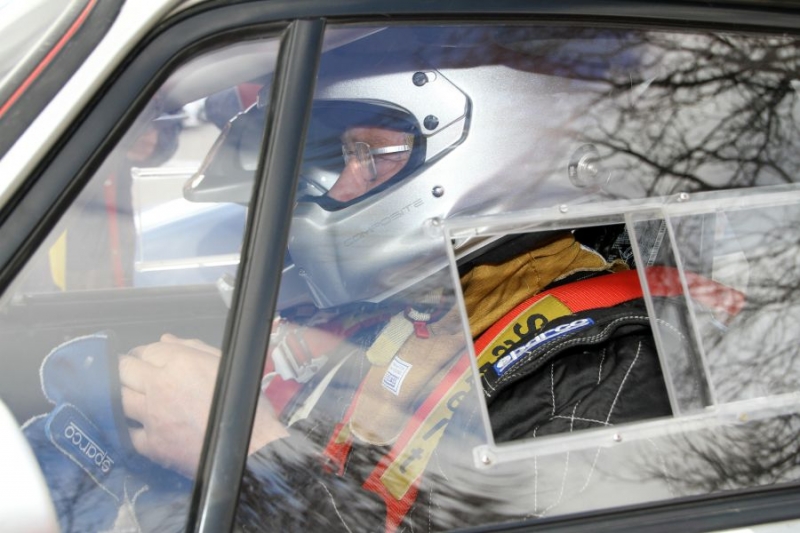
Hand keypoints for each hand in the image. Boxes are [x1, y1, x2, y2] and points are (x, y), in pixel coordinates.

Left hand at [119, 334, 288, 476]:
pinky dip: (129, 426)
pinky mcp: (151, 444)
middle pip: (123, 369)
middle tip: (130, 372)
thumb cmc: (244, 403)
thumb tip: (166, 341)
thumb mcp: (225, 365)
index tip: (148, 359)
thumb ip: (193, 349)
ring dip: (120, 394)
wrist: (250, 447)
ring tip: (129, 395)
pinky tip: (135, 424)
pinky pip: (127, 432)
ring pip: (117, 398)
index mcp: (181, 363)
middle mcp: (159, 385)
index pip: (147, 350)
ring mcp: (152, 416)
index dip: (146, 353)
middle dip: (124, 368)